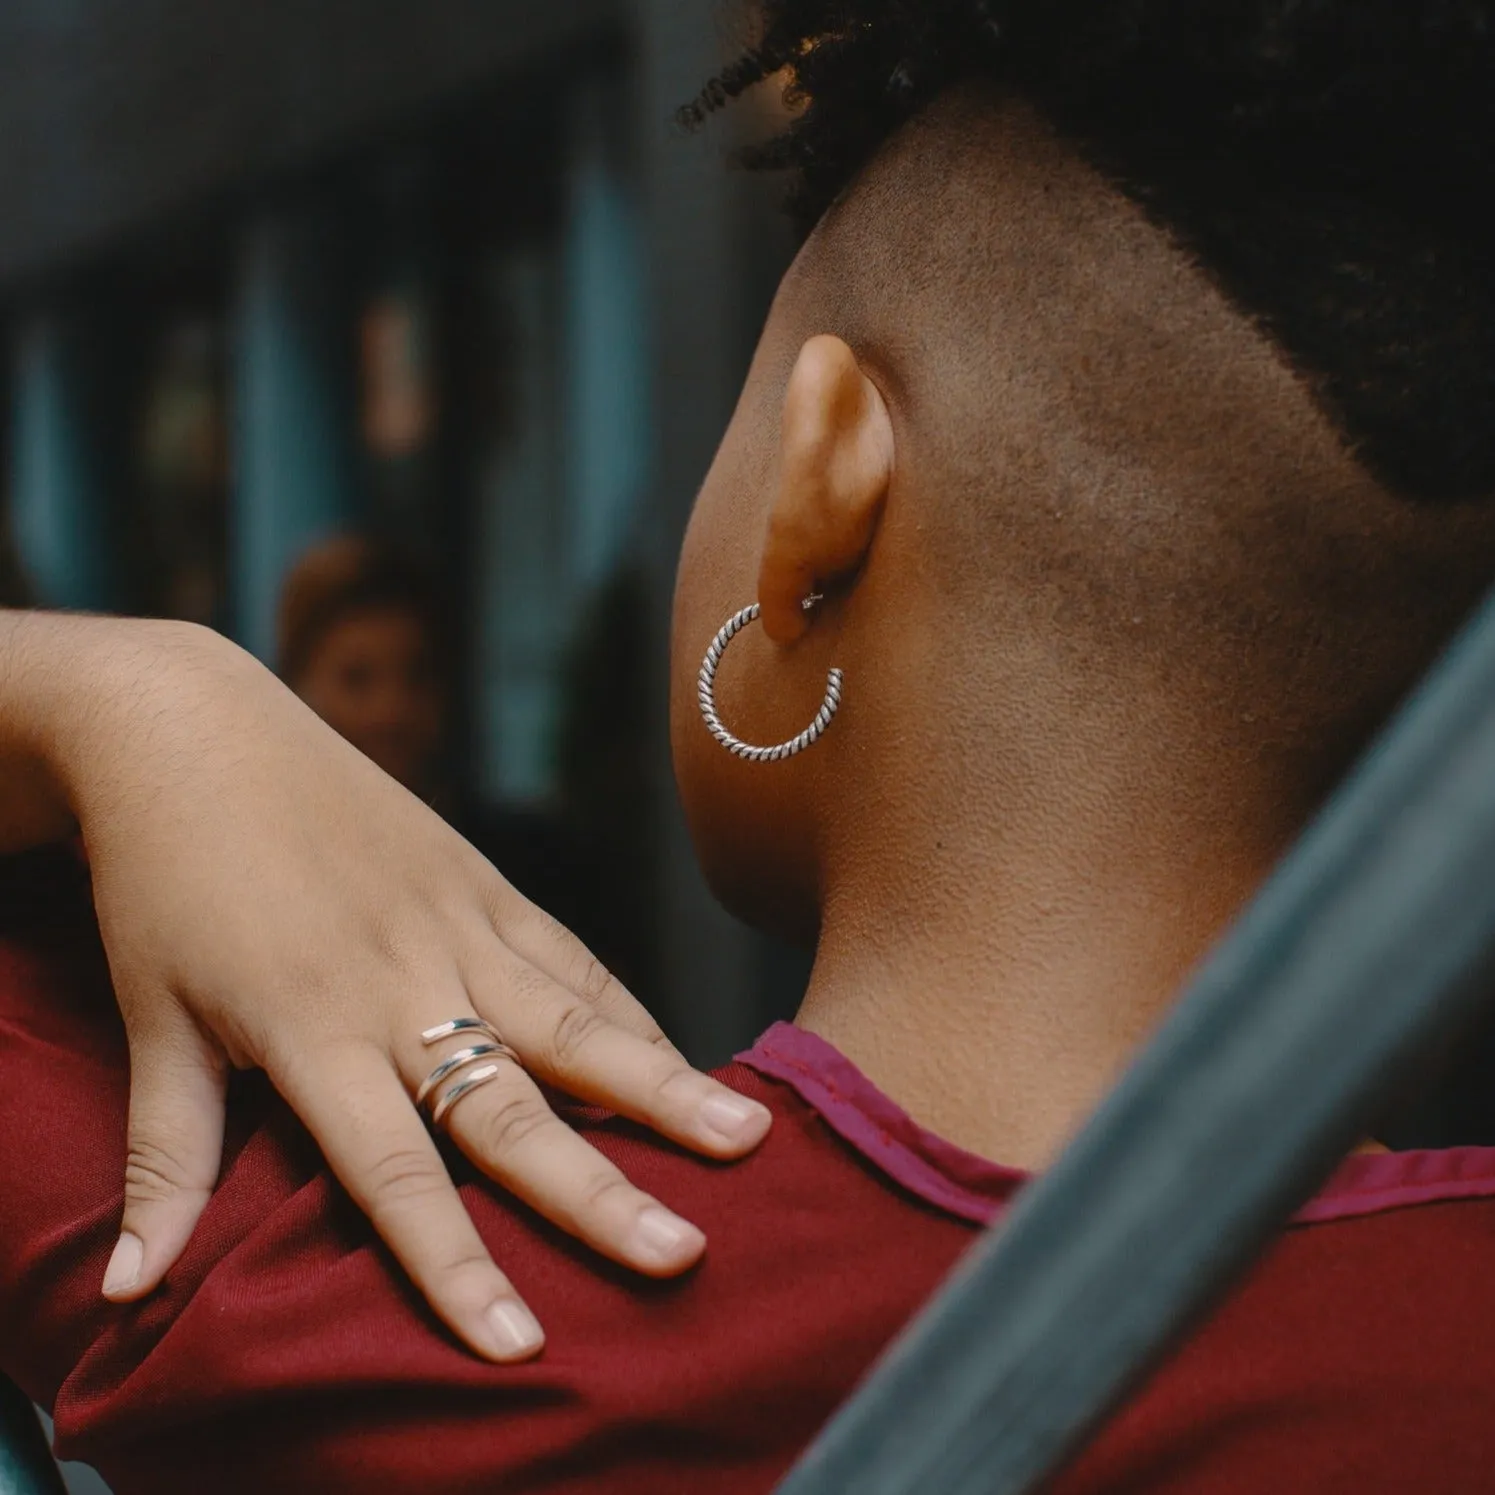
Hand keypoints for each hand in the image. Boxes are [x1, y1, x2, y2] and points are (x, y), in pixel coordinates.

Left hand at [8, 615, 770, 1360]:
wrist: (200, 734)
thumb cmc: (167, 884)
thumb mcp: (151, 1019)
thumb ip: (162, 1157)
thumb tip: (126, 1292)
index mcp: (315, 1028)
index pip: (396, 1171)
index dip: (455, 1262)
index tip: (518, 1341)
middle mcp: (402, 983)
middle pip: (513, 1104)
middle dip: (600, 1188)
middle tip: (682, 1251)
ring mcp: (456, 925)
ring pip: (573, 1019)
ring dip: (660, 1083)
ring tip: (743, 1136)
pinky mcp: (483, 882)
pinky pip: (569, 957)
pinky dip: (628, 1011)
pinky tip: (675, 1054)